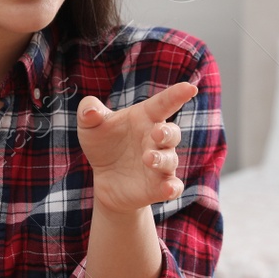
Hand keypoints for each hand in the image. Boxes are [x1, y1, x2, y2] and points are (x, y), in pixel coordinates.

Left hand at [76, 80, 197, 214]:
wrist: (104, 179)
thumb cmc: (103, 144)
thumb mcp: (90, 126)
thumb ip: (89, 112)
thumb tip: (90, 111)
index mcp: (145, 118)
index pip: (164, 103)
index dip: (177, 94)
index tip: (189, 87)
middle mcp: (157, 139)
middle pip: (172, 133)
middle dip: (168, 132)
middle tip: (157, 132)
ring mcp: (161, 164)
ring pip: (170, 159)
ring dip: (162, 159)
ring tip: (148, 158)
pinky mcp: (159, 186)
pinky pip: (174, 186)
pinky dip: (173, 188)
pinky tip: (168, 189)